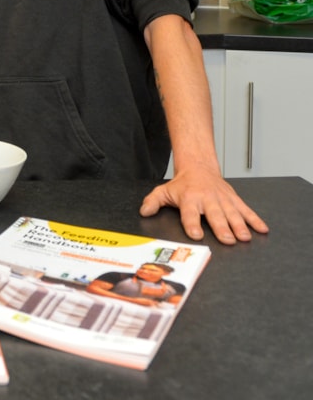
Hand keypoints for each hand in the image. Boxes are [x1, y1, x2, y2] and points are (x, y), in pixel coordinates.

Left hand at [139, 165, 268, 244]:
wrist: (199, 168)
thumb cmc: (182, 184)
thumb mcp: (164, 191)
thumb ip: (153, 202)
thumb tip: (144, 211)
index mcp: (190, 198)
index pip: (190, 213)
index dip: (192, 224)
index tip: (196, 234)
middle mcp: (207, 199)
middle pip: (215, 215)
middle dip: (222, 227)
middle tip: (228, 239)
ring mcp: (223, 200)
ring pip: (232, 213)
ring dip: (240, 225)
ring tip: (245, 237)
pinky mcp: (234, 199)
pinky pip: (246, 210)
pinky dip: (255, 219)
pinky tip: (262, 229)